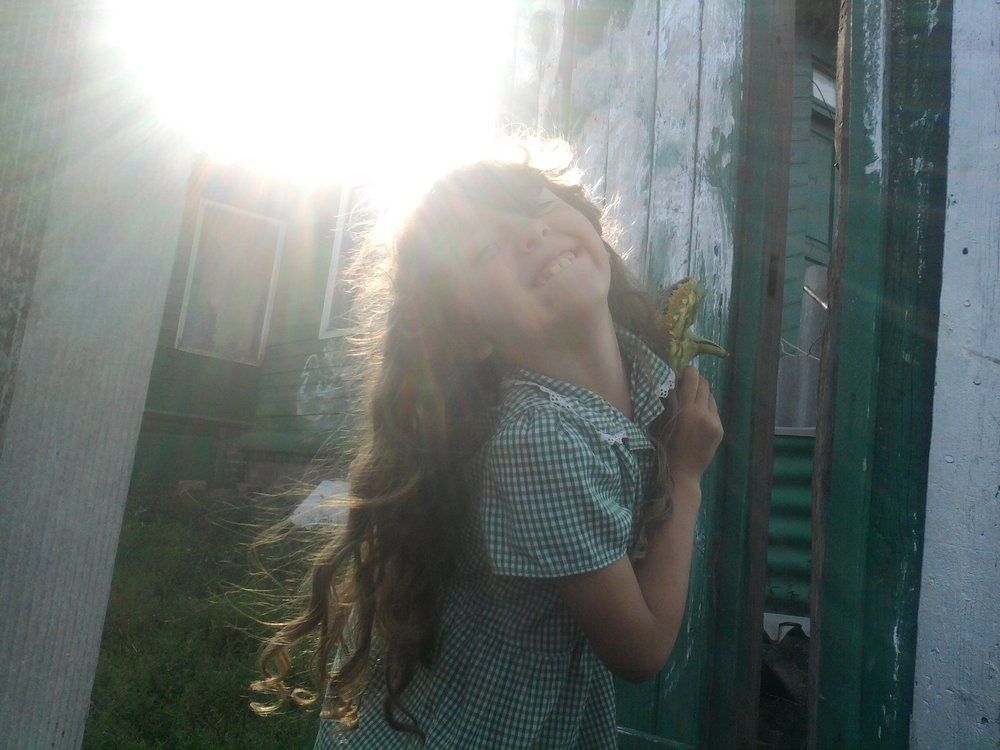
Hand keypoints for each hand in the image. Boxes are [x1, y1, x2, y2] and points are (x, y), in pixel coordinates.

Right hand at [664, 366, 723, 483]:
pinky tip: (698, 417)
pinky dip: (706, 408)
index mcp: (687, 410)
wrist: (682, 472)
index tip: (684, 370)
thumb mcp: (663, 421)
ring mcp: (714, 421)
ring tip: (692, 401)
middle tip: (688, 382)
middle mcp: (703, 413)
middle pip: (705, 385)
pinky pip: (714, 410)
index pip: (692, 380)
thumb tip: (674, 381)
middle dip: (697, 381)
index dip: (689, 371)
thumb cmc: (666, 446)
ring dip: (702, 395)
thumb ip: (670, 400)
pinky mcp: (719, 429)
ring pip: (711, 397)